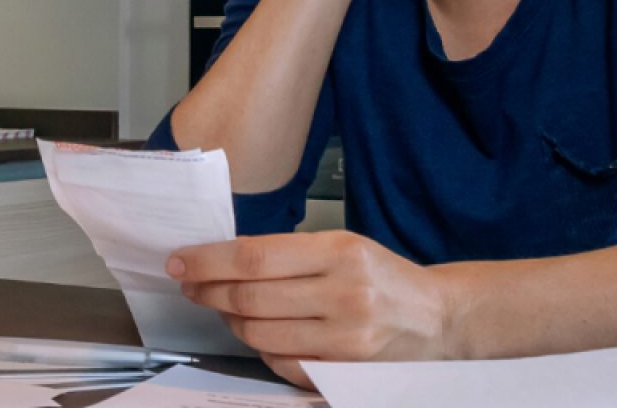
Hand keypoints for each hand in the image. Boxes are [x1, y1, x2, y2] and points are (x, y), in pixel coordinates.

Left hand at [168, 232, 450, 388]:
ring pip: (259, 333)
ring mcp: (345, 338)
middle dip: (209, 291)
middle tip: (191, 286)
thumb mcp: (342, 246)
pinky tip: (258, 334)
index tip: (179, 262)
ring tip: (225, 308)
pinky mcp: (346, 371)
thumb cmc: (382, 276)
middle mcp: (343, 293)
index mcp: (339, 251)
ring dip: (230, 320)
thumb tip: (223, 257)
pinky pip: (281, 363)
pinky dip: (260, 350)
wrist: (437, 317)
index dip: (208, 261)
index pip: (254, 257)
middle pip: (250, 297)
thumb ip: (290, 252)